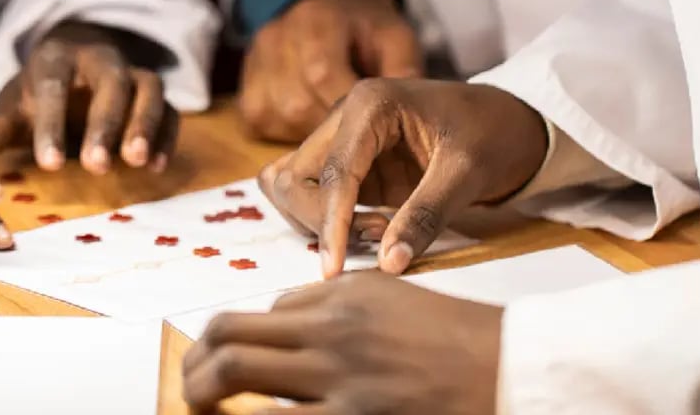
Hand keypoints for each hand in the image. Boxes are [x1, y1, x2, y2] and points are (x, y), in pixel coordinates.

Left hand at [0, 21, 178, 174]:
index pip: (54, 88)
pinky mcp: (155, 95)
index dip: (51, 125)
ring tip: (136, 162)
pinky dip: (167, 136)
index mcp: (57, 58)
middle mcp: (101, 60)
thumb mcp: (13, 104)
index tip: (46, 165)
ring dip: (144, 124)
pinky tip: (156, 167)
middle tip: (95, 167)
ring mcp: (133, 74)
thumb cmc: (39, 91)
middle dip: (105, 124)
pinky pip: (170, 110)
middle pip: (111, 83)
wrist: (75, 62)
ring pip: (150, 88)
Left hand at [184, 272, 501, 414]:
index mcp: (342, 295)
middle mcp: (330, 329)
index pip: (262, 314)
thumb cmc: (459, 339)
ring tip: (194, 406)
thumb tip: (282, 324)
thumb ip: (339, 306)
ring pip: (237, 374)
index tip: (228, 363)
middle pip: (231, 336)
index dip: (240, 341)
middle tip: (189, 387)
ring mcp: (337, 377)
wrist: (511, 370)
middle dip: (197, 363)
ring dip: (203, 392)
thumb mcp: (395, 300)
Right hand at [241, 0, 422, 142]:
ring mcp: (255, 61)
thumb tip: (408, 113)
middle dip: (329, 128)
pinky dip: (286, 132)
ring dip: (308, 133)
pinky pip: (259, 122)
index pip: (322, 73)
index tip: (372, 132)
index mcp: (318, 19)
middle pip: (296, 102)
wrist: (334, 14)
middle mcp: (277, 36)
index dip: (345, 110)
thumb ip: (403, 70)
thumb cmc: (369, 31)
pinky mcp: (246, 86)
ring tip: (337, 133)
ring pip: (276, 116)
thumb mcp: (397, 40)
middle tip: (358, 139)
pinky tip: (312, 127)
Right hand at [260, 79, 548, 278]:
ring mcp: (342, 138)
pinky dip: (327, 219)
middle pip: (297, 177)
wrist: (508, 121)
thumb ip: (426, 215)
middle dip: (324, 219)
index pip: (333, 172)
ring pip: (293, 185)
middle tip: (380, 237)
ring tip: (378, 231)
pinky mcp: (348, 162)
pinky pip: (313, 194)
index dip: (330, 224)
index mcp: (370, 104)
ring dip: (320, 220)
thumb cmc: (492, 134)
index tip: (334, 270)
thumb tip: (389, 264)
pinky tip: (370, 228)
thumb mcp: (466, 174)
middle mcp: (344, 115)